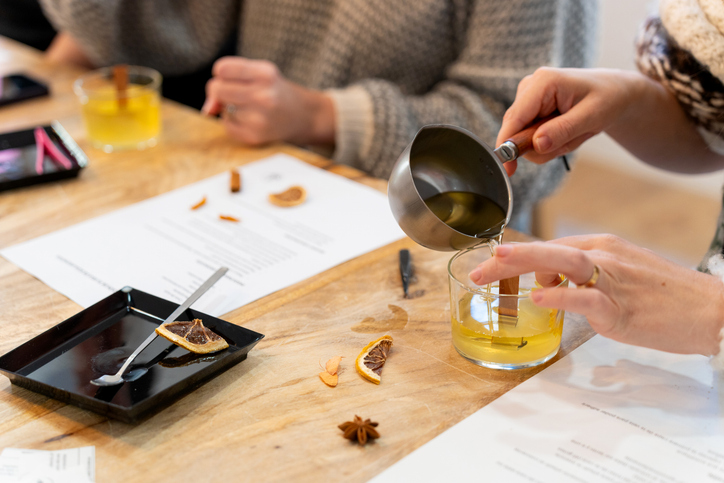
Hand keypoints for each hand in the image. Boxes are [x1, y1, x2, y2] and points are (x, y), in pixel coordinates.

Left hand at [202, 56, 334, 146]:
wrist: (305, 117)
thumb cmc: (276, 91)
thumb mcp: (260, 74)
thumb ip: (230, 79)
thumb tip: (208, 110)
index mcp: (265, 74)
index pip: (221, 68)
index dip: (221, 74)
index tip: (232, 78)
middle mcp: (263, 96)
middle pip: (216, 89)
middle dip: (220, 91)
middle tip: (237, 94)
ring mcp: (259, 119)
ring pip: (222, 109)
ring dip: (230, 108)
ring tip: (252, 108)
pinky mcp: (254, 137)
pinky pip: (227, 126)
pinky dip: (234, 122)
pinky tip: (252, 121)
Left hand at [468, 235, 723, 356]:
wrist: (710, 309)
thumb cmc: (663, 295)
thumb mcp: (618, 275)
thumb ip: (579, 277)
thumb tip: (545, 285)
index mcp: (601, 247)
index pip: (550, 248)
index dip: (516, 257)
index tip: (490, 265)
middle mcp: (604, 256)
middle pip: (549, 249)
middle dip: (509, 258)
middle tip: (478, 270)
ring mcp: (613, 279)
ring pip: (564, 262)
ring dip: (527, 261)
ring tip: (497, 264)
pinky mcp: (622, 307)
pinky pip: (588, 297)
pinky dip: (562, 296)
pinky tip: (541, 298)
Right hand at [498, 68, 644, 175]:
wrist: (614, 92)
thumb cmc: (607, 99)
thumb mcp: (591, 117)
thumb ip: (563, 130)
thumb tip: (537, 144)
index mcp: (543, 82)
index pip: (514, 118)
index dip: (507, 144)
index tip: (508, 168)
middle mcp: (529, 87)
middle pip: (517, 131)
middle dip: (541, 146)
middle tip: (571, 141)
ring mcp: (527, 98)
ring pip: (524, 137)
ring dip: (549, 145)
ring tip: (573, 133)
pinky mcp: (529, 108)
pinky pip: (530, 136)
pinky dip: (549, 142)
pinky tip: (566, 131)